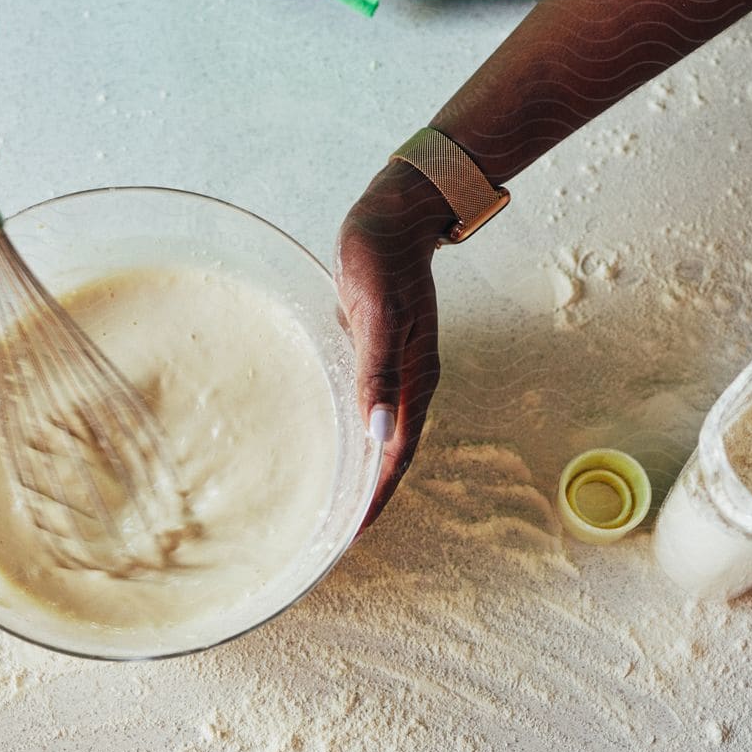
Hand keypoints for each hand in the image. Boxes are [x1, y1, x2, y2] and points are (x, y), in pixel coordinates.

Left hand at [335, 160, 451, 526]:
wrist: (394, 216)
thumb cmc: (380, 261)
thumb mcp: (377, 316)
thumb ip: (378, 373)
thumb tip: (379, 433)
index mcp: (415, 381)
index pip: (396, 456)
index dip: (376, 498)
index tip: (353, 535)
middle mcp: (411, 383)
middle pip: (392, 454)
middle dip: (371, 497)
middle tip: (341, 534)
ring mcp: (397, 369)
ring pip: (383, 433)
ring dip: (365, 470)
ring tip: (338, 502)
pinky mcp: (380, 354)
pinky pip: (371, 406)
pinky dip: (357, 434)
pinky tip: (335, 441)